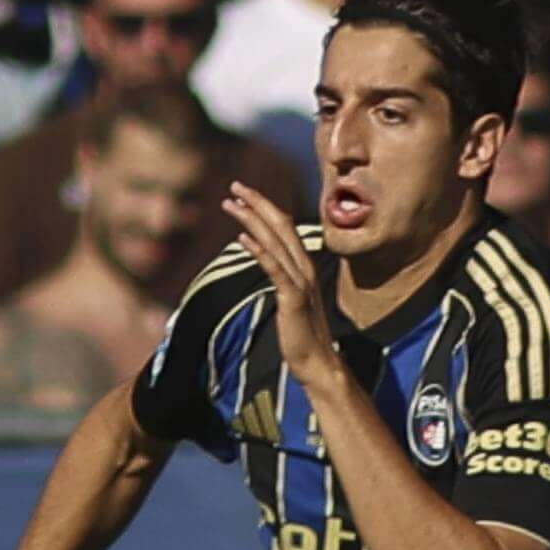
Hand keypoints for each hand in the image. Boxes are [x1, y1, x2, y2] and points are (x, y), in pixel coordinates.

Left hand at [221, 181, 344, 406]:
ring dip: (252, 219)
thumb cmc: (303, 337)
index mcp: (303, 267)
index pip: (284, 227)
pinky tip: (242, 238)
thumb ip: (284, 281)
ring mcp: (300, 283)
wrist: (319, 364)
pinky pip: (275, 269)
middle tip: (234, 185)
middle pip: (280, 225)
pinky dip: (259, 251)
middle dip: (257, 202)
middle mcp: (304, 268)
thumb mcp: (292, 302)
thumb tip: (272, 268)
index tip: (244, 194)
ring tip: (230, 203)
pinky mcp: (293, 299)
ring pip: (275, 241)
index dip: (265, 207)